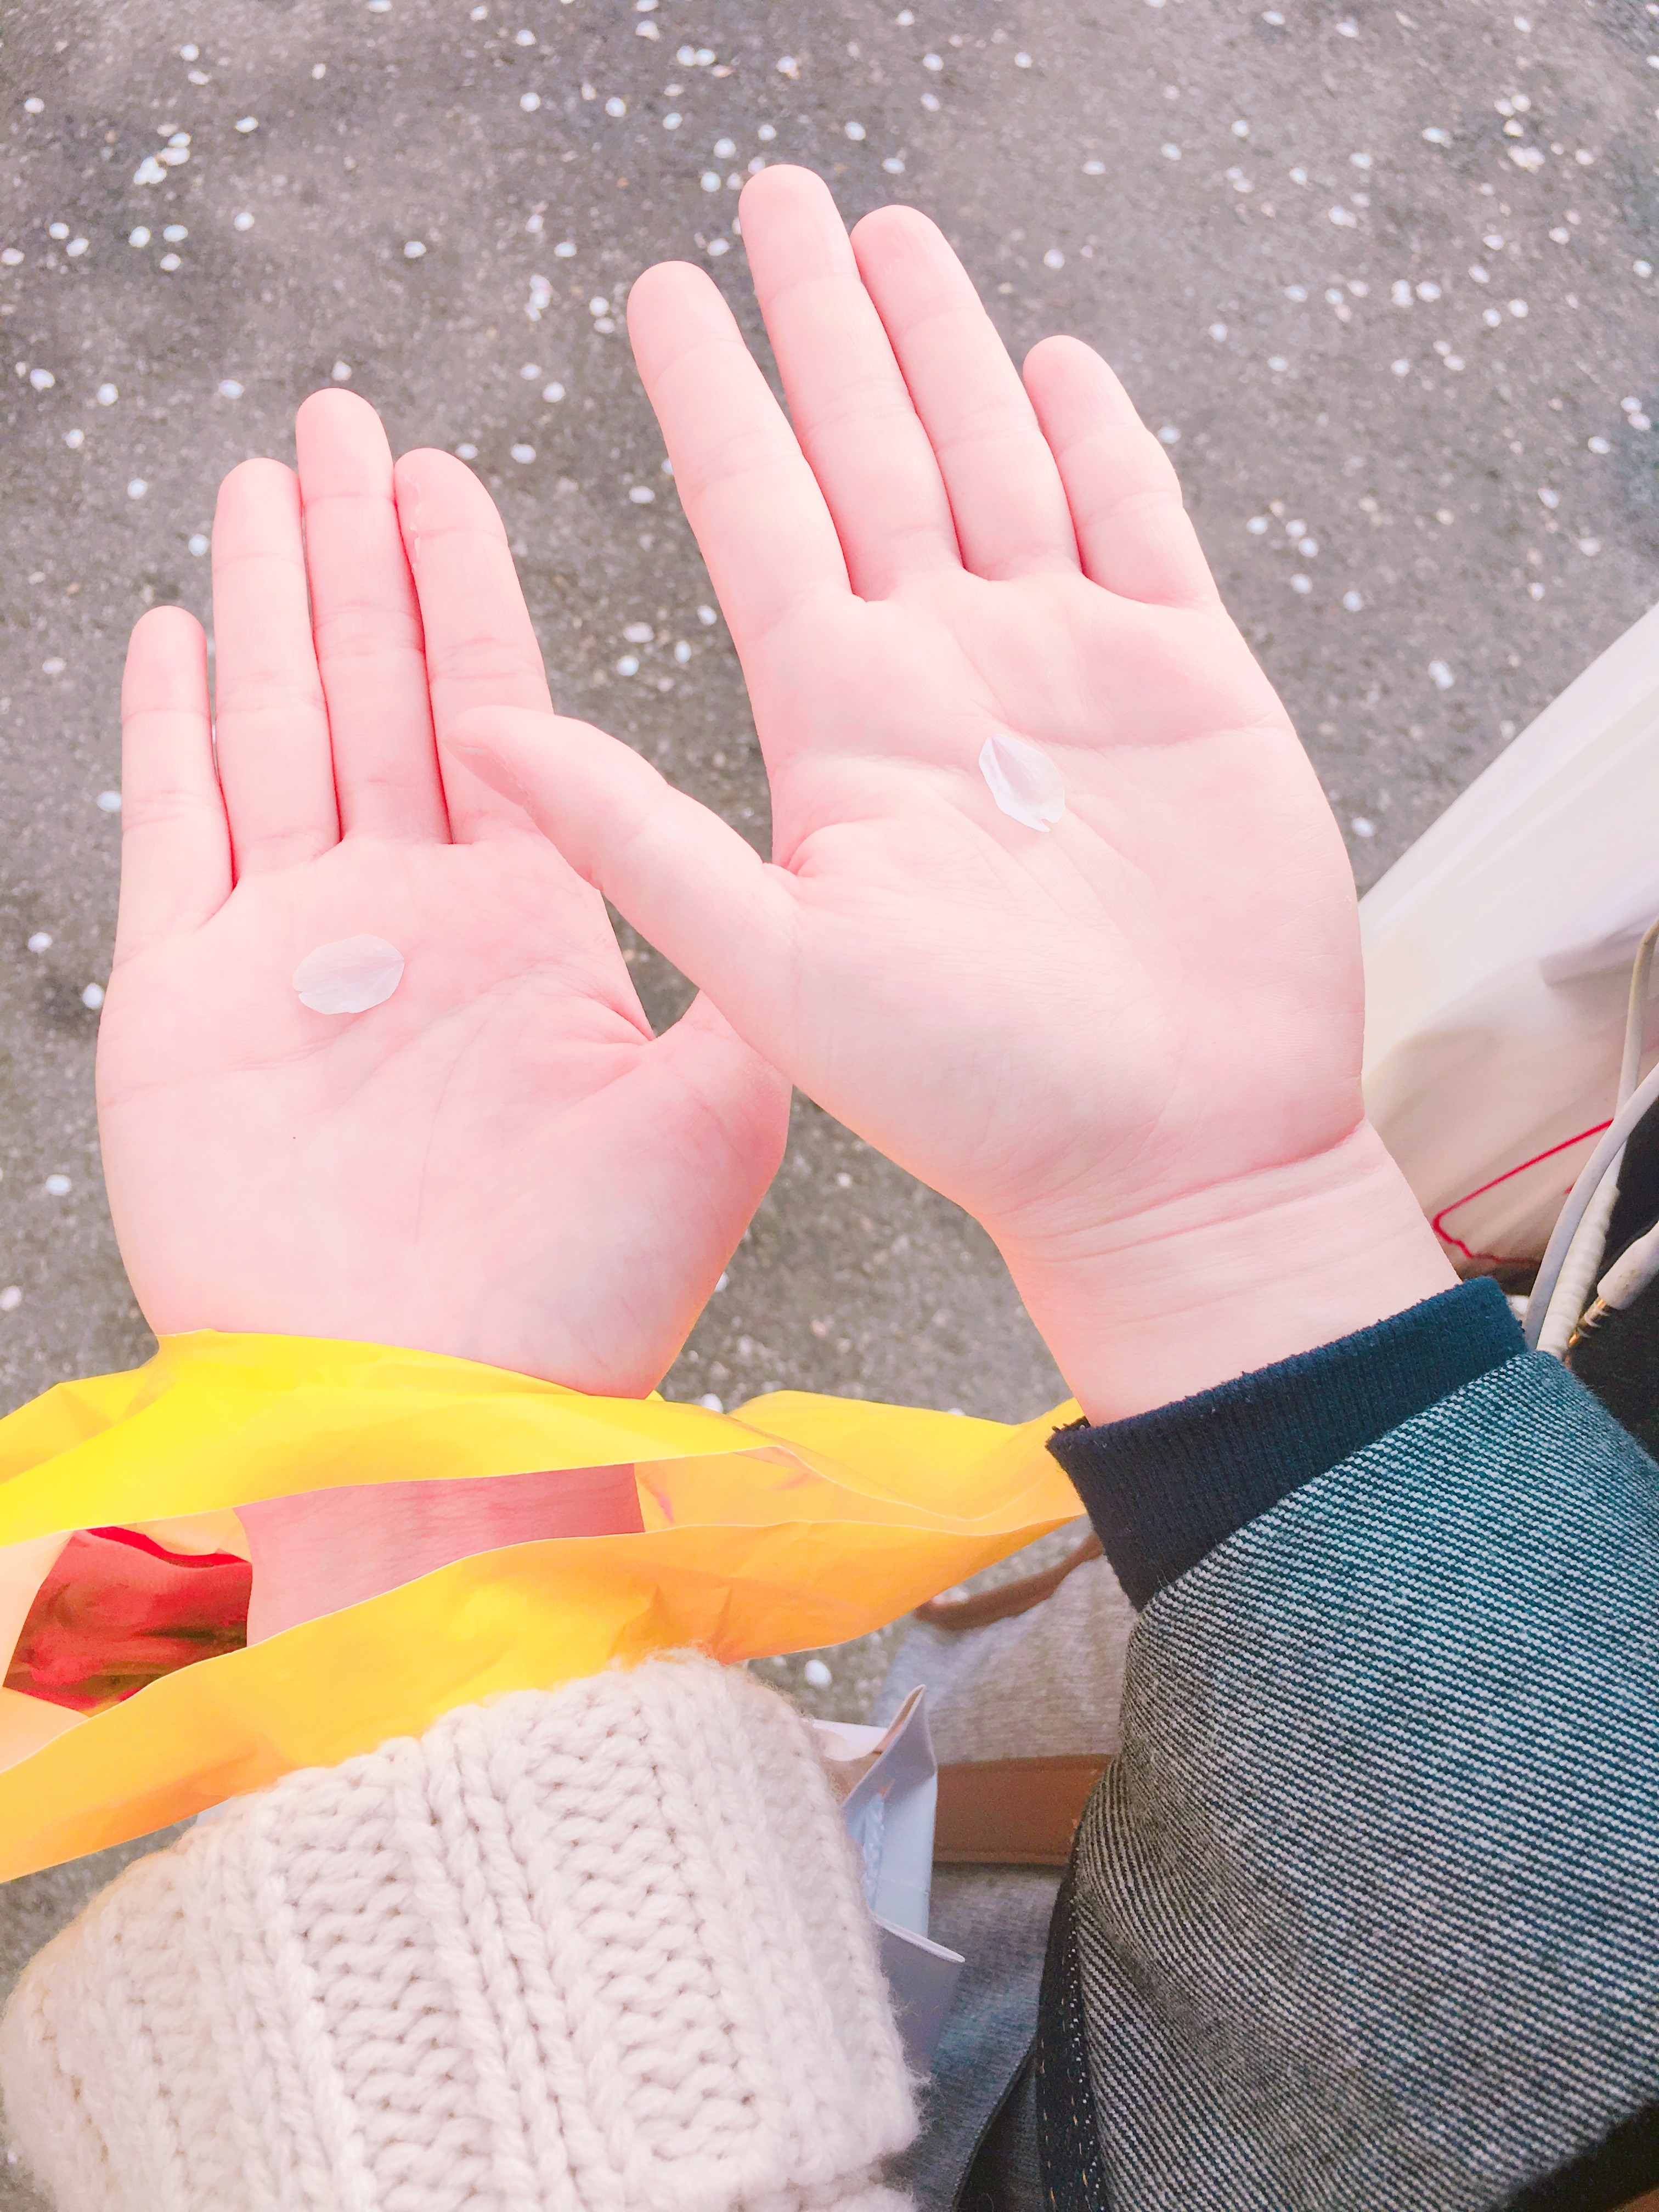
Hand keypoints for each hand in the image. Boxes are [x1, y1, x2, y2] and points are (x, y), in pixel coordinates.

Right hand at [97, 392, 787, 1394]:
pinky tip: (175, 626)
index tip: (450, 479)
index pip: (492, 713)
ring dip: (268, 606)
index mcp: (527, 922)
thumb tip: (798, 844)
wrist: (449, 1410)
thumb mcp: (716, 1106)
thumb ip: (735, 959)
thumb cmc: (589, 1288)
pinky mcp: (189, 1003)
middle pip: (376, 691)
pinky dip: (170, 730)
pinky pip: (176, 833)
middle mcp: (409, 915)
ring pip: (275, 731)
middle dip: (362, 560)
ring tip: (271, 483)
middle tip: (352, 425)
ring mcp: (295, 951)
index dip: (465, 593)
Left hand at [455, 169, 1451, 1419]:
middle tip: (776, 200)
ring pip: (994, 460)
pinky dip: (1098, 436)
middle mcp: (943, 676)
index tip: (662, 291)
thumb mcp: (782, 965)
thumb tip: (480, 730)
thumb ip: (637, 835)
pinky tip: (1048, 360)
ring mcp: (1069, 671)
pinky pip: (1138, 521)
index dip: (711, 398)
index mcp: (841, 723)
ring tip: (892, 237)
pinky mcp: (1192, 683)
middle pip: (869, 453)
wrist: (1173, 1157)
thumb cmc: (982, 1095)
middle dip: (825, 326)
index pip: (756, 514)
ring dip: (943, 348)